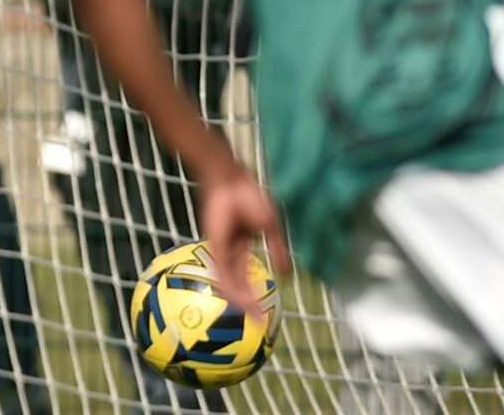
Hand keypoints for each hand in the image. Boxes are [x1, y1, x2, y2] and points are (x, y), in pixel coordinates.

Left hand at [199, 166, 290, 319]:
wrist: (230, 180)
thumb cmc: (248, 196)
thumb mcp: (269, 225)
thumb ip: (277, 248)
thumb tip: (287, 272)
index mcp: (239, 246)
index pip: (245, 276)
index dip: (253, 294)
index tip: (262, 311)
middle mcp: (228, 252)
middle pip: (237, 284)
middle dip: (248, 305)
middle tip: (259, 324)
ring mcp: (221, 249)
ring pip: (230, 282)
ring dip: (242, 301)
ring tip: (254, 318)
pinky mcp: (216, 245)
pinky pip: (224, 270)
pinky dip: (233, 286)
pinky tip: (242, 300)